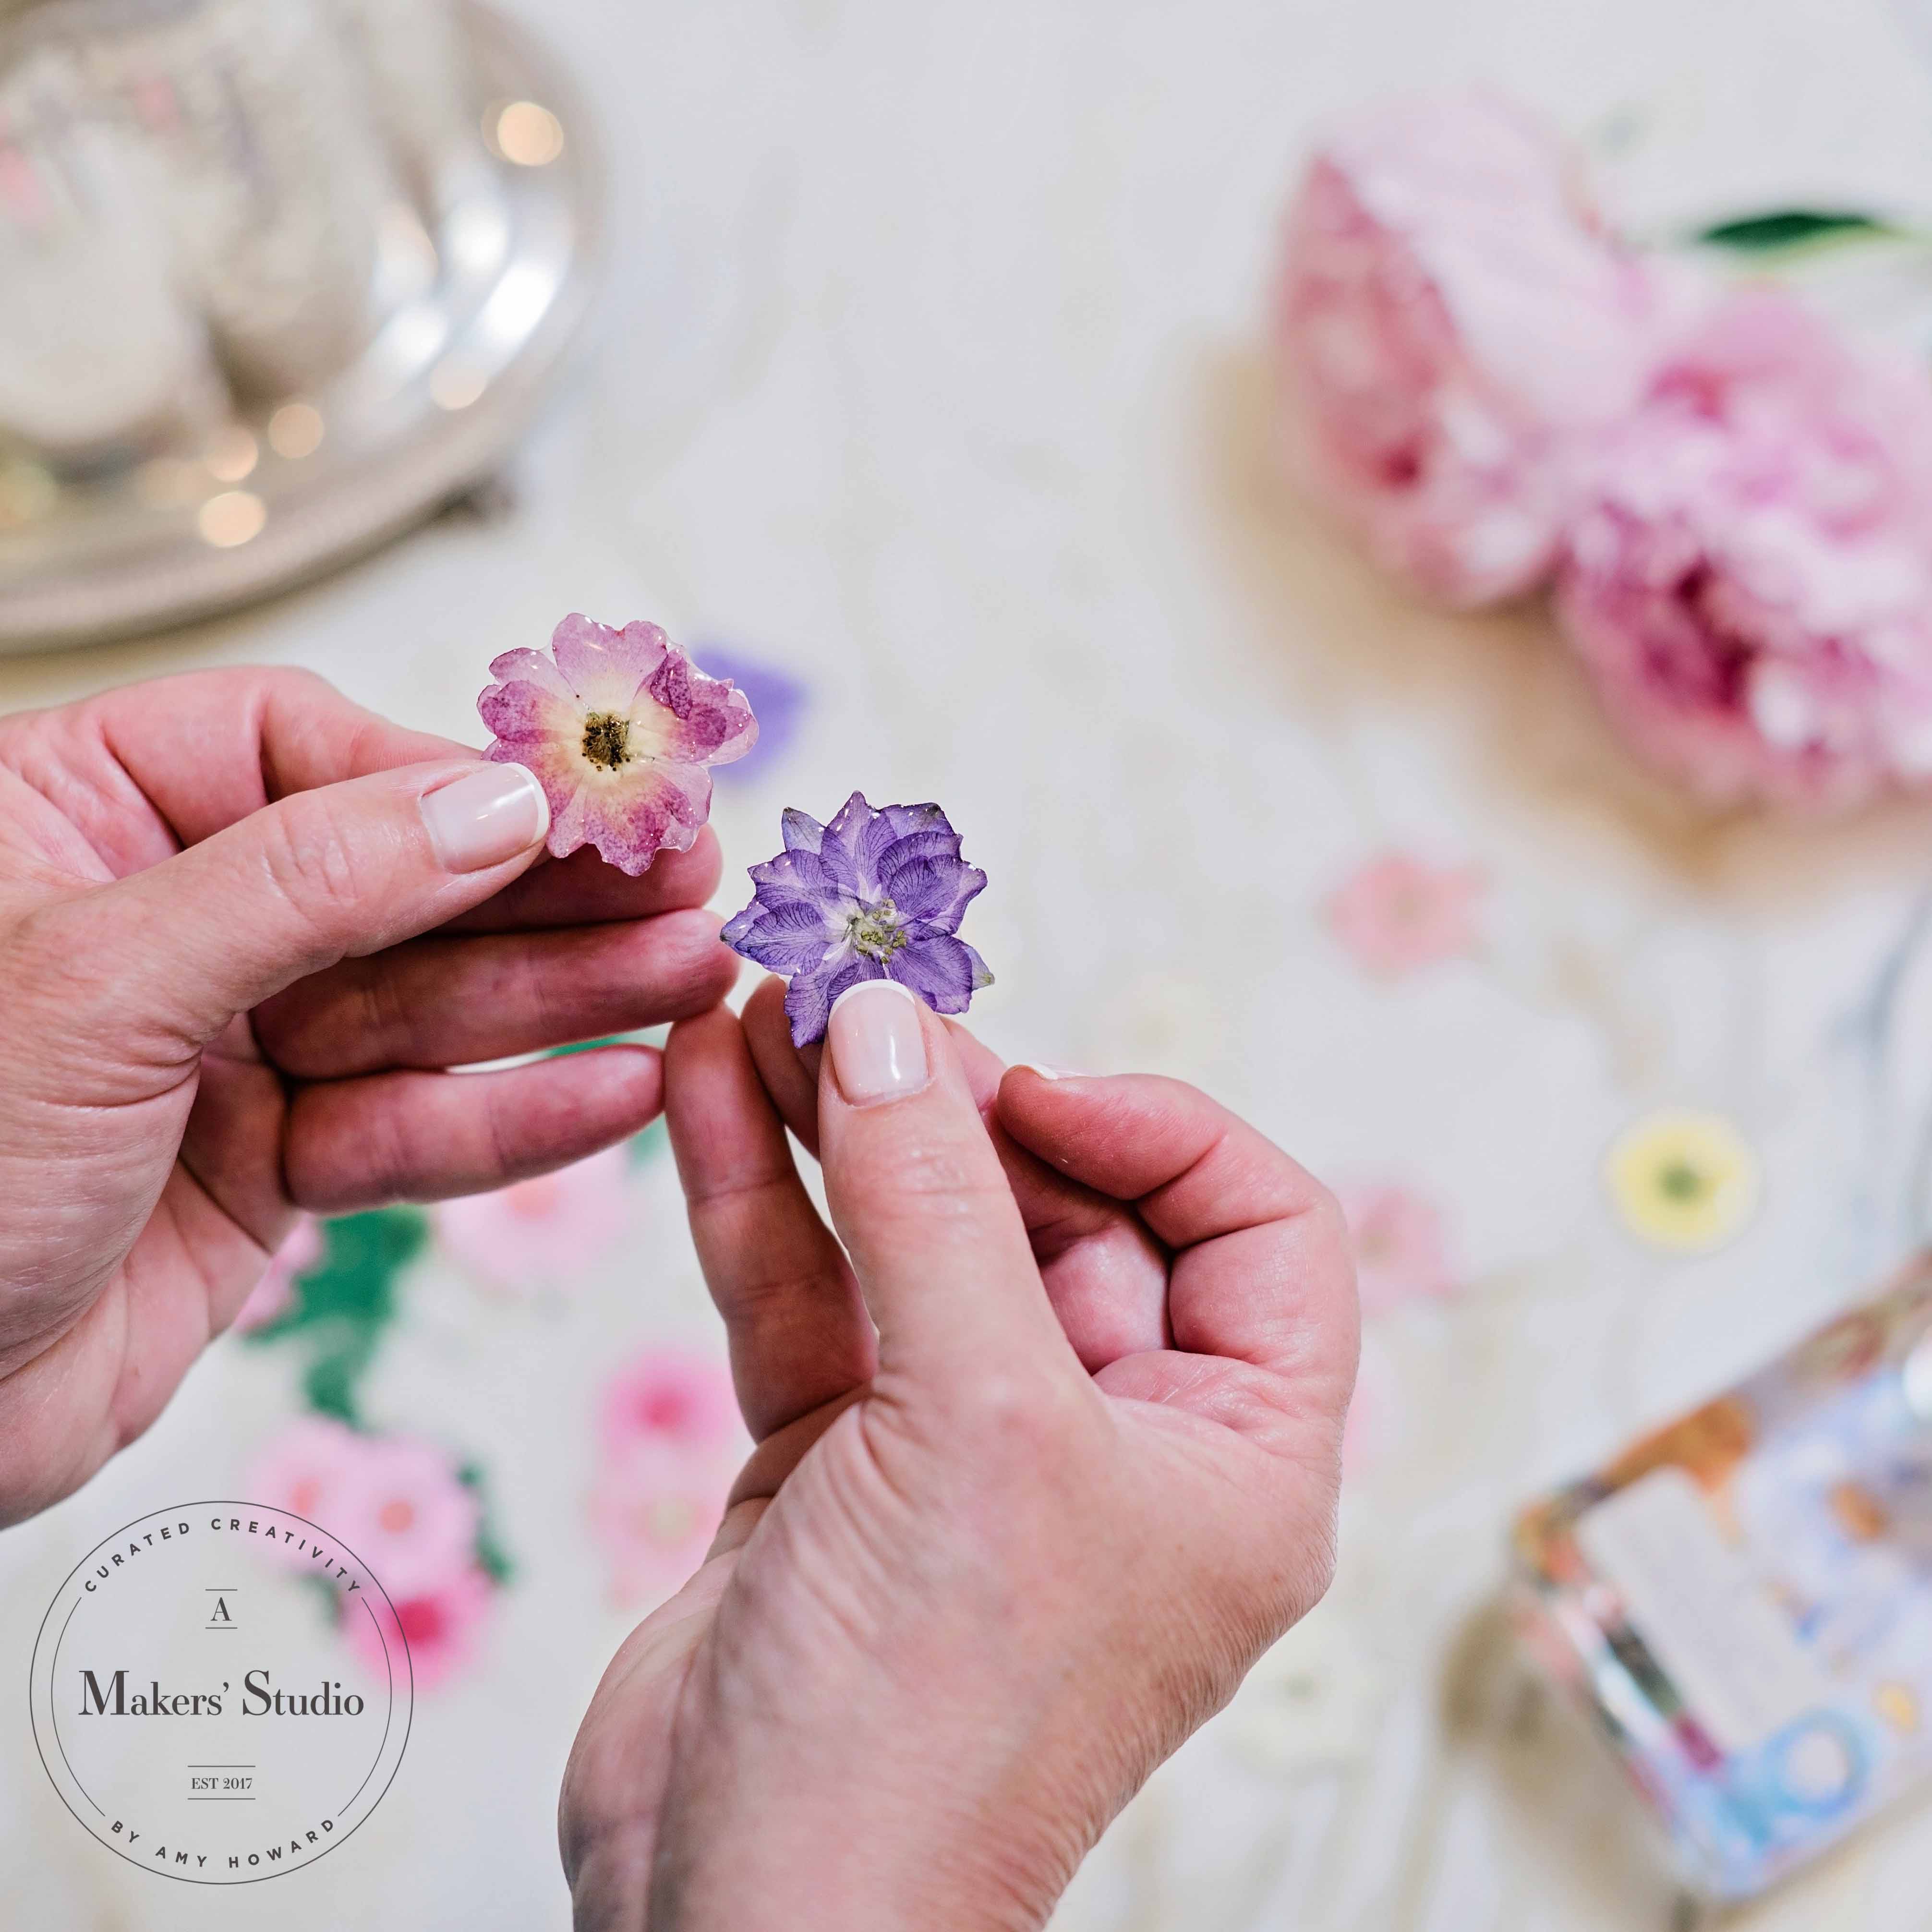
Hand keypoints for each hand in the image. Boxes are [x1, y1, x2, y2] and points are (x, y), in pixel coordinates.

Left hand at [0, 668, 737, 1524]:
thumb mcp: (98, 985)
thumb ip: (307, 883)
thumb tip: (491, 804)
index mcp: (77, 815)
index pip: (298, 747)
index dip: (444, 777)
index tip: (577, 809)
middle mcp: (163, 921)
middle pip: (394, 881)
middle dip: (545, 896)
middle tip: (691, 885)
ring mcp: (221, 1048)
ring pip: (422, 1010)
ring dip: (564, 1003)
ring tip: (695, 981)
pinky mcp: (264, 1167)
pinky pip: (407, 1130)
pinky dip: (511, 1124)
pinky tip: (621, 1094)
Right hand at [560, 976, 1356, 1929]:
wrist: (745, 1920)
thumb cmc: (933, 1719)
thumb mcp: (974, 1423)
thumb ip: (931, 1204)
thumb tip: (884, 1025)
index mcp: (1232, 1453)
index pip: (1255, 1229)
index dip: (1157, 1130)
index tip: (1031, 1088)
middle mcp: (1113, 1442)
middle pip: (1061, 1211)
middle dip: (957, 1102)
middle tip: (851, 1005)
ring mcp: (967, 1452)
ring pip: (918, 1241)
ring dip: (840, 1127)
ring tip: (757, 1007)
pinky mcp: (840, 1467)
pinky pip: (815, 1298)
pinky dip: (762, 1199)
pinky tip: (707, 1089)